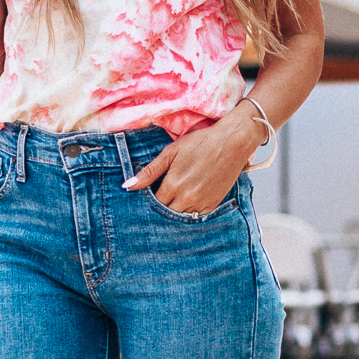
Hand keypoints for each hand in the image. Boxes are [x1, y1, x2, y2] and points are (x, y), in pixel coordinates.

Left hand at [122, 107, 263, 214]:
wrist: (232, 142)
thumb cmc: (200, 143)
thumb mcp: (170, 153)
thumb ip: (149, 172)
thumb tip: (127, 186)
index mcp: (173, 185)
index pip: (154, 203)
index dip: (149, 199)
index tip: (150, 194)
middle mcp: (186, 198)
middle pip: (166, 212)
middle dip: (161, 207)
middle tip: (162, 196)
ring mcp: (201, 203)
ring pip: (181, 216)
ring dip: (175, 210)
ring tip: (175, 198)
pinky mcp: (213, 204)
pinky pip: (196, 216)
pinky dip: (190, 211)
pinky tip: (188, 200)